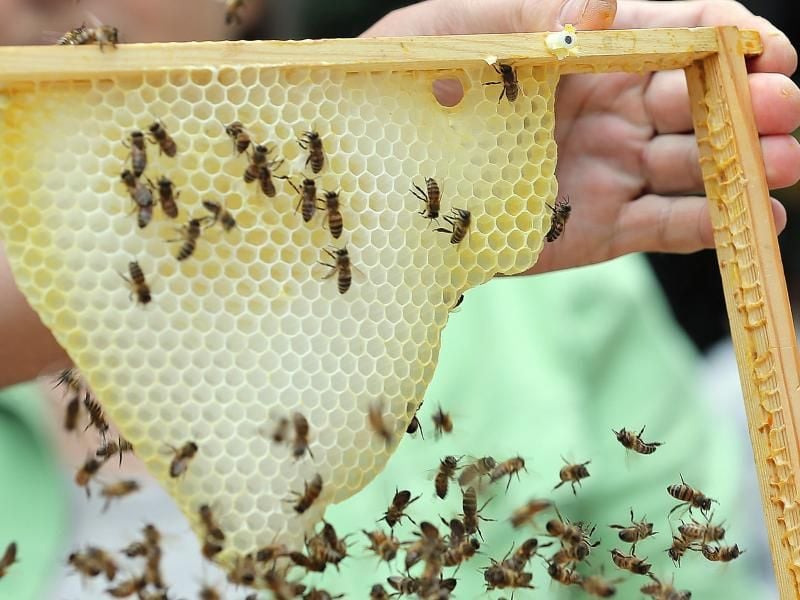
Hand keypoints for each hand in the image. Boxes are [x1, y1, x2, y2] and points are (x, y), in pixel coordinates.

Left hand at [364, 0, 799, 272]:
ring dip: (746, 163)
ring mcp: (613, 170)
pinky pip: (670, 227)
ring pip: (697, 164)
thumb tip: (600, 0)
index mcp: (588, 53)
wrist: (385, 192)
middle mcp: (613, 108)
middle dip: (750, 101)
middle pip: (703, 98)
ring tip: (782, 164)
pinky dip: (715, 227)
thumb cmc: (406, 95)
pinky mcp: (603, 229)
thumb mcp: (453, 36)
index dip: (729, 37)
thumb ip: (526, 12)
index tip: (766, 52)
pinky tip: (758, 223)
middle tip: (779, 109)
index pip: (677, 31)